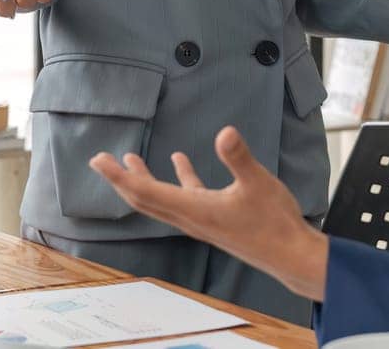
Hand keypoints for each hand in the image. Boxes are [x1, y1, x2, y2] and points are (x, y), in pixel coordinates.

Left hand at [90, 126, 329, 300]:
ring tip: (130, 161)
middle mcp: (190, 218)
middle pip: (143, 199)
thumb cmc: (274, 222)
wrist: (290, 256)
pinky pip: (185, 198)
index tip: (98, 160)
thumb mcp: (258, 183)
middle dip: (120, 180)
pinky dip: (178, 180)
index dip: (118, 176)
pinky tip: (180, 160)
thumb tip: (225, 132)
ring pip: (161, 200)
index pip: (144, 192)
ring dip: (143, 181)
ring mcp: (201, 221)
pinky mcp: (214, 219)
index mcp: (194, 210)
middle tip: (100, 161)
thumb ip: (238, 157)